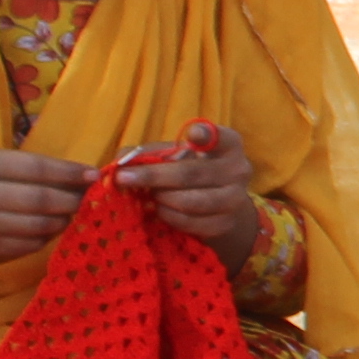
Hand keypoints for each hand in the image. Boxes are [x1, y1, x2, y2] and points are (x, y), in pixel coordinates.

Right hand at [0, 147, 101, 266]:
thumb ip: (34, 166)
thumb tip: (85, 175)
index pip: (36, 168)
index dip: (69, 173)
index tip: (94, 175)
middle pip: (40, 201)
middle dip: (72, 200)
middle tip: (88, 198)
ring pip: (39, 226)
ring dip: (64, 219)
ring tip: (71, 211)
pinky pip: (31, 244)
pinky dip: (48, 235)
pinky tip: (50, 225)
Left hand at [113, 119, 259, 264]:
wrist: (218, 204)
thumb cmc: (189, 170)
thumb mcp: (173, 155)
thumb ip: (147, 153)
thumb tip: (120, 162)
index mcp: (228, 145)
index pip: (222, 137)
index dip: (207, 135)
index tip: (191, 135)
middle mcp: (238, 170)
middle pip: (192, 173)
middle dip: (154, 176)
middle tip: (124, 178)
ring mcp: (235, 199)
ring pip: (191, 201)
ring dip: (162, 199)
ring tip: (149, 196)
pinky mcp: (225, 223)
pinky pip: (191, 222)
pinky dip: (170, 216)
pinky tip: (160, 210)